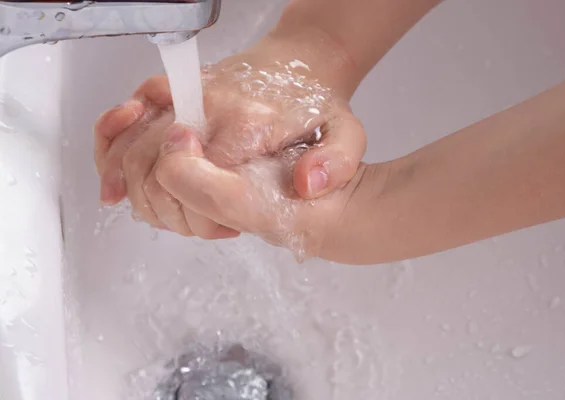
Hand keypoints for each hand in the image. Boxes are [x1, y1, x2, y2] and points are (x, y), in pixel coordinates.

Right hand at [94, 37, 366, 237]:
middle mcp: (208, 106)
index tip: (224, 227)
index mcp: (250, 121)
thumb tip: (306, 185)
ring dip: (136, 193)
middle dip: (170, 210)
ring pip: (133, 151)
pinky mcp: (167, 92)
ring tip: (159, 210)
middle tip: (193, 222)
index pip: (206, 181)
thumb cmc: (316, 104)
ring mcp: (183, 97)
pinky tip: (112, 183)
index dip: (205, 216)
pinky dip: (107, 151)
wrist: (298, 63)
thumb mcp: (346, 134)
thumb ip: (337, 162)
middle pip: (160, 170)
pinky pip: (121, 122)